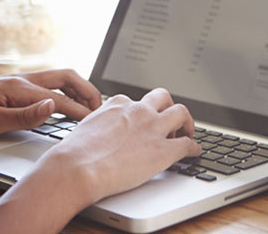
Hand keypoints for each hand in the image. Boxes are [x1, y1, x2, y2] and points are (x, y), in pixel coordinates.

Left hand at [0, 69, 101, 137]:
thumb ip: (24, 116)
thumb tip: (52, 108)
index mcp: (19, 88)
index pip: (60, 100)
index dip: (80, 112)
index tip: (95, 123)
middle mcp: (22, 80)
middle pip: (66, 78)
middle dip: (87, 91)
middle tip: (99, 109)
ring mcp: (19, 81)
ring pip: (59, 79)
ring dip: (78, 89)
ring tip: (90, 105)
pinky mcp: (15, 86)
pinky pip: (49, 84)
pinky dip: (65, 91)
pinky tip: (66, 102)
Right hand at [44, 88, 202, 200]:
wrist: (77, 169)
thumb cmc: (73, 155)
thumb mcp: (85, 128)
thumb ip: (98, 126)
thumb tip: (97, 136)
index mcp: (117, 104)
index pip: (136, 101)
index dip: (143, 111)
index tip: (143, 120)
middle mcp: (138, 111)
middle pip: (163, 98)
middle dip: (168, 107)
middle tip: (170, 122)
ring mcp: (153, 128)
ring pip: (181, 113)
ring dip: (186, 123)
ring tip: (186, 134)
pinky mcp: (164, 150)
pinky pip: (188, 144)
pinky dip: (194, 148)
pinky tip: (194, 153)